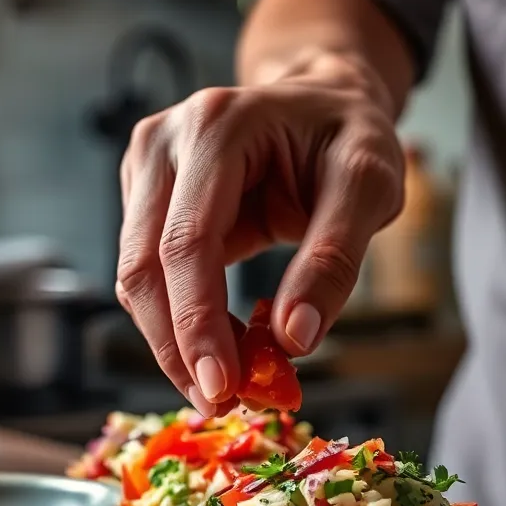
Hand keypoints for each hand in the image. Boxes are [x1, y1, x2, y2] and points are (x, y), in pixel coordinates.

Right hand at [116, 50, 404, 416]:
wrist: (322, 102)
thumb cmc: (348, 137)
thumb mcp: (368, 185)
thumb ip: (335, 257)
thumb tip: (295, 339)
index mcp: (216, 128)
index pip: (187, 243)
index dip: (197, 325)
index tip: (220, 390)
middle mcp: (164, 142)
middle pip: (145, 267)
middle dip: (178, 347)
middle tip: (221, 403)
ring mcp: (147, 168)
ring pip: (136, 278)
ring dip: (173, 341)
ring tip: (228, 383)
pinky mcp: (147, 197)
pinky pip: (149, 273)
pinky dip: (180, 320)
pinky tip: (221, 345)